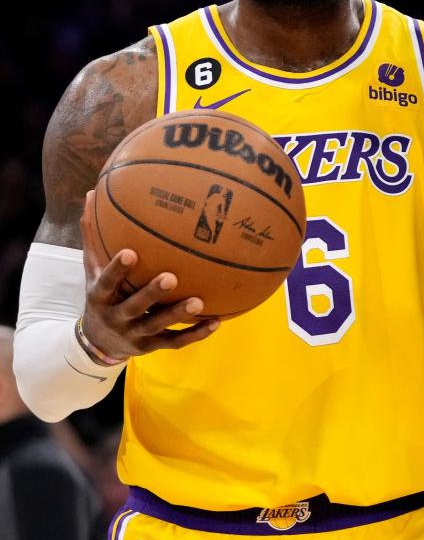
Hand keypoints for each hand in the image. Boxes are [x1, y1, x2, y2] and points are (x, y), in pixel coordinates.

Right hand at [79, 190, 218, 361]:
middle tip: (172, 277)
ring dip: (179, 315)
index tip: (131, 252)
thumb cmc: (103, 295)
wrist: (98, 343)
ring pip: (158, 326)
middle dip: (152, 294)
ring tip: (200, 302)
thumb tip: (91, 192)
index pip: (105, 283)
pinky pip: (175, 342)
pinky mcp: (152, 347)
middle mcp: (117, 318)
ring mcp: (135, 335)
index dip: (116, 270)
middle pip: (134, 307)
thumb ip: (94, 236)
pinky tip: (216, 322)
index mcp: (101, 297)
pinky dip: (195, 334)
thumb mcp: (92, 270)